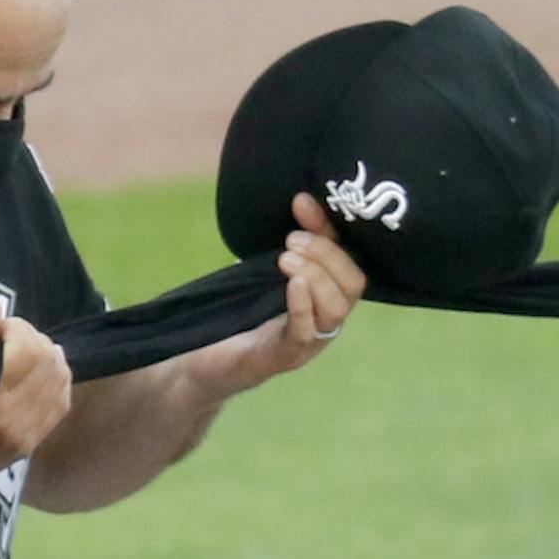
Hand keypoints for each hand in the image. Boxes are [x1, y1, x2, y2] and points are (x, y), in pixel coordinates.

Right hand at [0, 305, 73, 477]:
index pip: (28, 349)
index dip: (16, 329)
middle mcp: (15, 419)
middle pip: (49, 363)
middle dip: (34, 340)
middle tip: (9, 340)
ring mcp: (25, 435)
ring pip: (61, 383)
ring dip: (48, 360)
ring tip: (24, 354)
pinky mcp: (29, 446)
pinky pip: (60, 406)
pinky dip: (56, 383)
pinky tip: (39, 375)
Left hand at [187, 196, 367, 401]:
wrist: (204, 358)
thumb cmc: (240, 311)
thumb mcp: (266, 270)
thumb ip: (287, 244)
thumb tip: (301, 200)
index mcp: (328, 295)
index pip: (347, 259)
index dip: (328, 229)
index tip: (301, 203)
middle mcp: (327, 319)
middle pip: (354, 285)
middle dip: (326, 254)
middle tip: (291, 241)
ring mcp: (310, 342)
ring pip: (337, 310)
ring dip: (315, 276)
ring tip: (284, 259)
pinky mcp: (286, 357)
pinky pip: (305, 333)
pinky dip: (302, 306)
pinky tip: (292, 285)